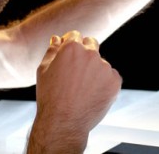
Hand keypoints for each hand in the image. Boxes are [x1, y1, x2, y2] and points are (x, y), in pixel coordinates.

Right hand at [27, 30, 121, 152]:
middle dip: (85, 52)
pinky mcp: (115, 81)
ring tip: (82, 89)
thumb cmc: (50, 96)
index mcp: (72, 47)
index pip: (75, 35)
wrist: (63, 123)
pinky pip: (110, 76)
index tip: (69, 56)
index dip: (71, 44)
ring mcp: (104, 67)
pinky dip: (104, 83)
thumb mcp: (43, 70)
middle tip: (77, 72)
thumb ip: (52, 51)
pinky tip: (92, 94)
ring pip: (100, 63)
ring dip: (94, 70)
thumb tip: (58, 38)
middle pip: (91, 43)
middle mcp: (90, 53)